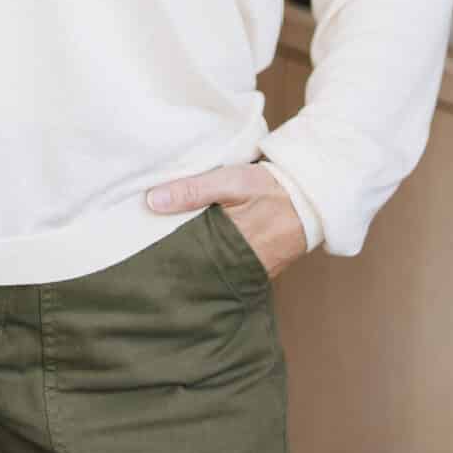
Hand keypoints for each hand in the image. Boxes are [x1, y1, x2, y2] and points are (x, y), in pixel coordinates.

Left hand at [145, 161, 307, 281]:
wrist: (310, 198)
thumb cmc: (269, 187)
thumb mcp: (230, 182)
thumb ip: (193, 190)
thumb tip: (152, 201)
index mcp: (228, 244)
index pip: (187, 259)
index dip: (166, 256)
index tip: (142, 252)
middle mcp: (238, 265)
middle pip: (198, 269)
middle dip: (178, 264)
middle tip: (149, 259)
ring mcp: (250, 271)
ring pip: (213, 270)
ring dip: (196, 262)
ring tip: (168, 256)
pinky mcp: (258, 269)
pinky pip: (230, 269)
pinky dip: (215, 262)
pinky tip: (200, 252)